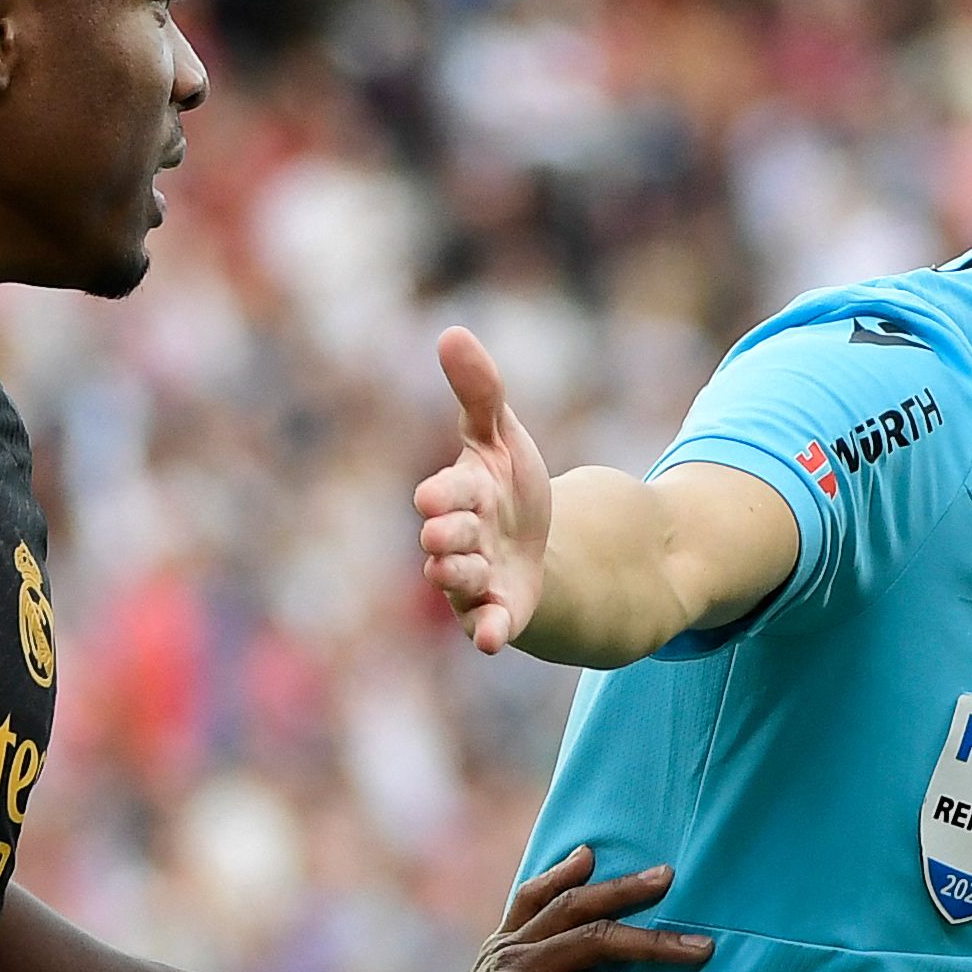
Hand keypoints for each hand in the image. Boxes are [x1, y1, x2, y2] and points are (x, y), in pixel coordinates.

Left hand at [344, 847, 713, 971]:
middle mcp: (511, 964)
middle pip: (592, 939)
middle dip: (650, 941)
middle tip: (700, 945)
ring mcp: (504, 947)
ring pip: (569, 906)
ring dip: (619, 891)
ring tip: (665, 877)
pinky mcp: (501, 942)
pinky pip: (532, 898)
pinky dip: (560, 875)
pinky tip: (588, 856)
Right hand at [415, 326, 554, 654]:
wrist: (536, 544)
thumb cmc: (507, 486)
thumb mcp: (500, 436)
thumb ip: (479, 391)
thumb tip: (452, 333)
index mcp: (457, 496)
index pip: (440, 496)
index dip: (440, 497)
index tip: (435, 497)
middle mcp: (456, 541)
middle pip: (442, 542)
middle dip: (446, 536)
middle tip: (447, 531)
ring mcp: (472, 580)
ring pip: (455, 583)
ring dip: (460, 577)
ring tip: (468, 569)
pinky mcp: (495, 612)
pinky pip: (483, 625)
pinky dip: (485, 630)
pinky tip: (489, 638)